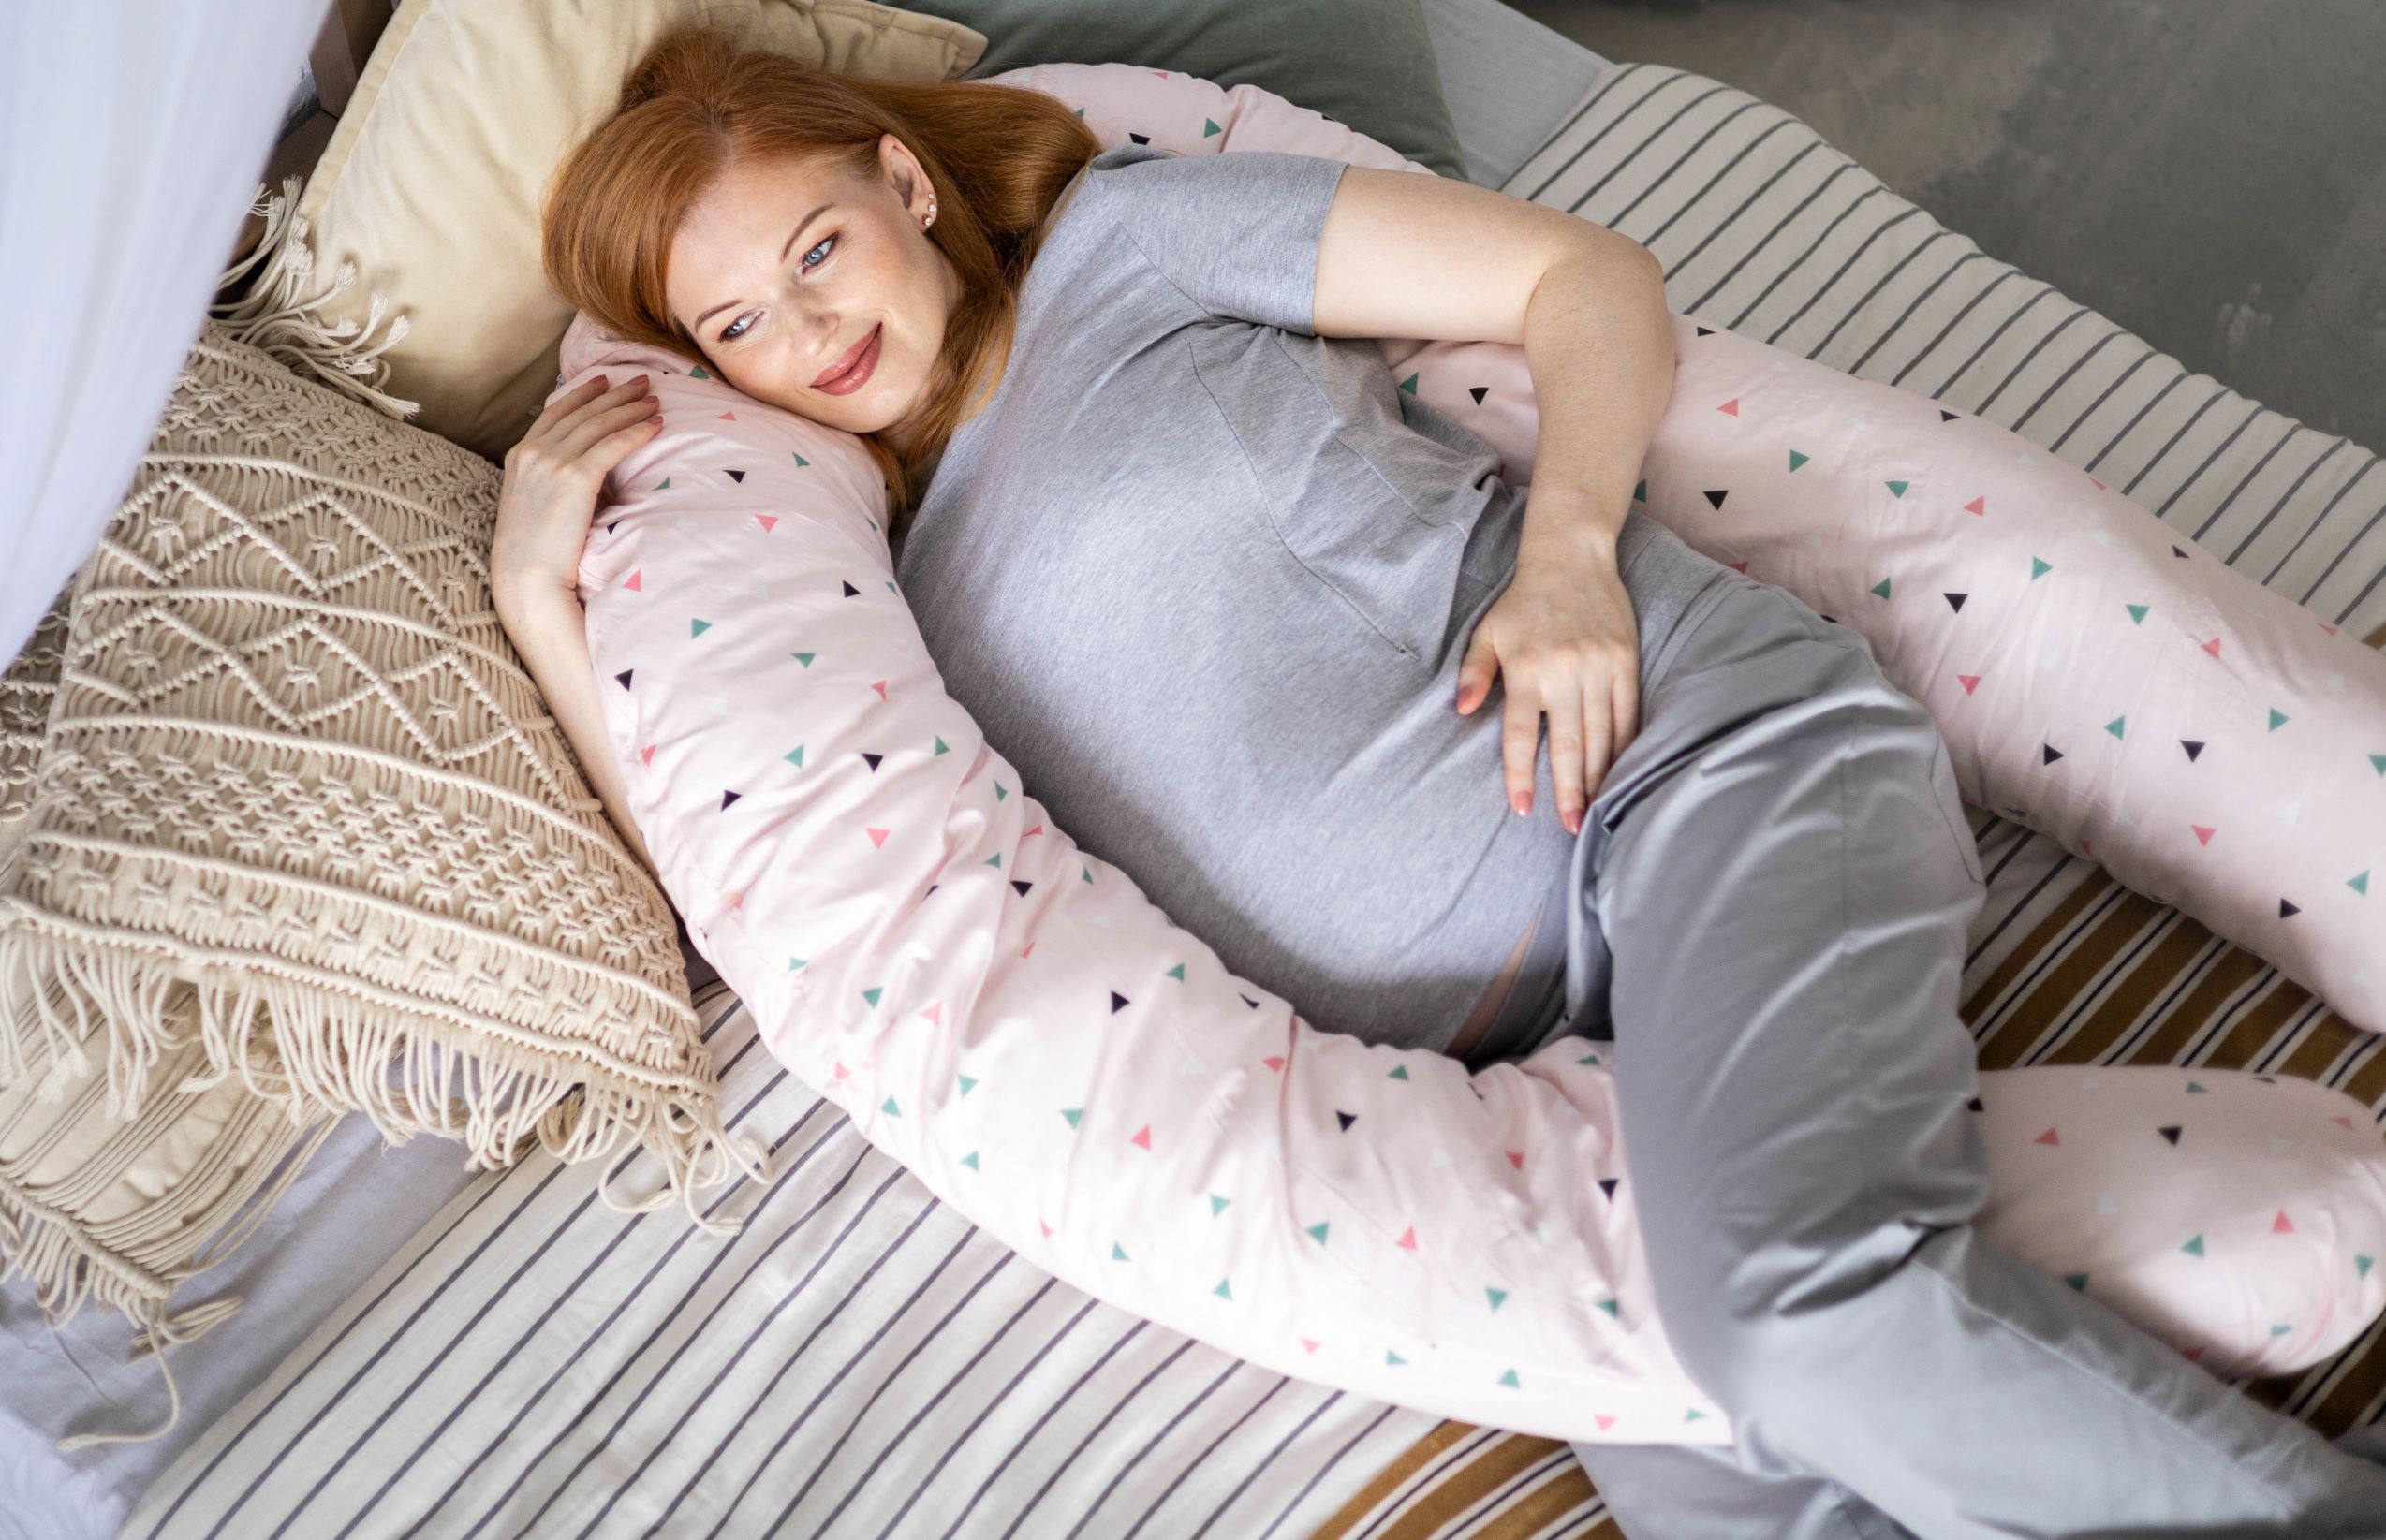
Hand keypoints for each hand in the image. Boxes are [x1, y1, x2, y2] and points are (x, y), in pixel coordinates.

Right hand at [492, 373, 662, 613]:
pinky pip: (613, 445)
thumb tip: (587, 469)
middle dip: (615, 394)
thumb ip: (553, 479)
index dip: (583, 393)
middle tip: (642, 382)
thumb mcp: (535, 504)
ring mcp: (552, 462)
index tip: (604, 381)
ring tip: (655, 400)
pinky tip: (656, 425)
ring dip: (630, 408)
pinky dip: (636, 432)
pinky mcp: (575, 478)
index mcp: (519, 455)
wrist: (526, 578)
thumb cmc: (536, 553)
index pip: (556, 412)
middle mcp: (533, 452)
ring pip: (599, 424)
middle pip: (582, 412)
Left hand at [1456, 547, 1639, 834]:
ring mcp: (1599, 667)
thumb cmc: (1522, 602)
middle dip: (1569, 789)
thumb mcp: (1488, 633)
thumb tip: (1461, 711)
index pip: (1521, 734)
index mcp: (1526, 668)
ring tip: (1594, 809)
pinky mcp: (1625, 661)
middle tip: (1571, 826)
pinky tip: (1621, 771)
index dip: (1522, 774)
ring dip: (1598, 775)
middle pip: (1567, 743)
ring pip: (1601, 734)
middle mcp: (1564, 671)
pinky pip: (1627, 713)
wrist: (1570, 558)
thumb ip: (1474, 673)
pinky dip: (1625, 745)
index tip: (1523, 808)